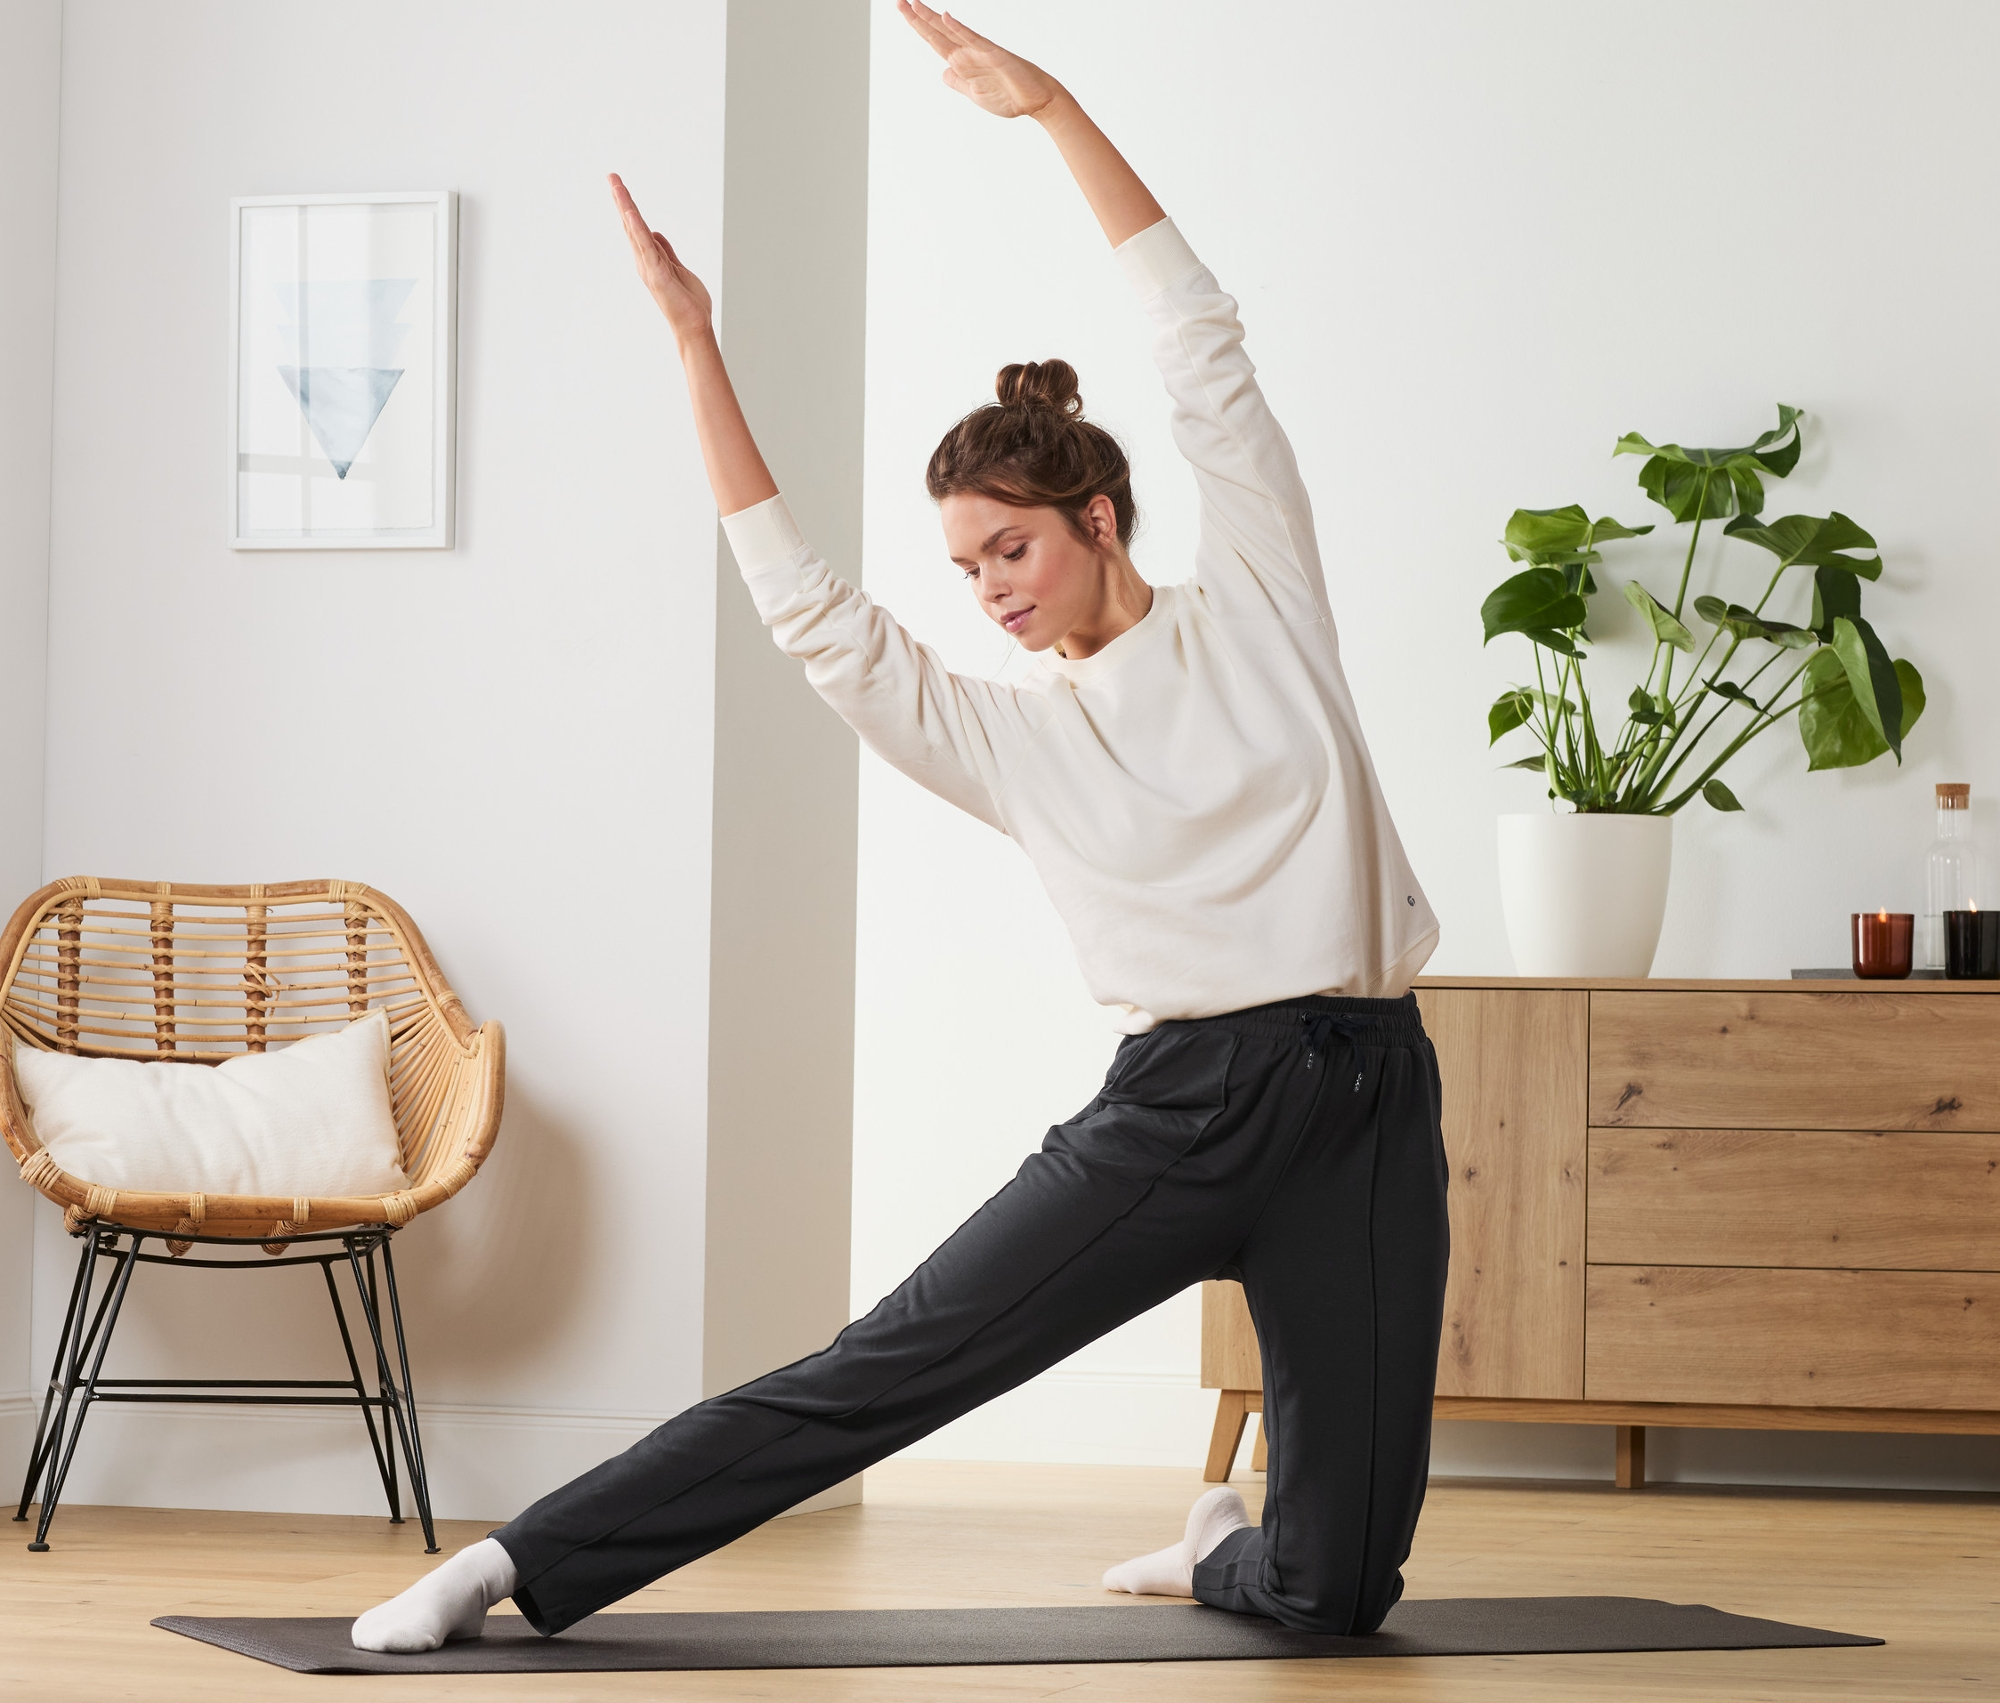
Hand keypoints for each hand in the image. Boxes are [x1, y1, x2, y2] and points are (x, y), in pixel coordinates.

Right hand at [610, 173, 712, 341]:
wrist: (694, 327)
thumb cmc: (687, 303)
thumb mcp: (677, 268)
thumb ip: (665, 250)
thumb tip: (655, 233)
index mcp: (650, 258)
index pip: (637, 226)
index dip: (628, 206)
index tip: (619, 185)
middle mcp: (645, 261)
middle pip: (631, 224)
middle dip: (622, 199)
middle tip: (611, 176)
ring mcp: (649, 267)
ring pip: (635, 231)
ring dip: (626, 207)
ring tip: (617, 186)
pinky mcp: (658, 275)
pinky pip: (647, 248)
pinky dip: (638, 230)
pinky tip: (630, 213)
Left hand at [897, 1, 1065, 119]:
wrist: (1036, 100)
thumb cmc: (1010, 97)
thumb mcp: (975, 94)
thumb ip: (959, 83)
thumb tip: (944, 72)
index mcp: (962, 63)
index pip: (935, 41)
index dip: (919, 27)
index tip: (904, 11)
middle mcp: (968, 53)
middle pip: (937, 32)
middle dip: (917, 18)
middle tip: (899, 2)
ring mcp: (979, 52)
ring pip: (950, 32)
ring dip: (932, 19)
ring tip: (914, 4)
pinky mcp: (993, 54)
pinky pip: (973, 40)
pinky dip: (959, 29)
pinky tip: (946, 18)